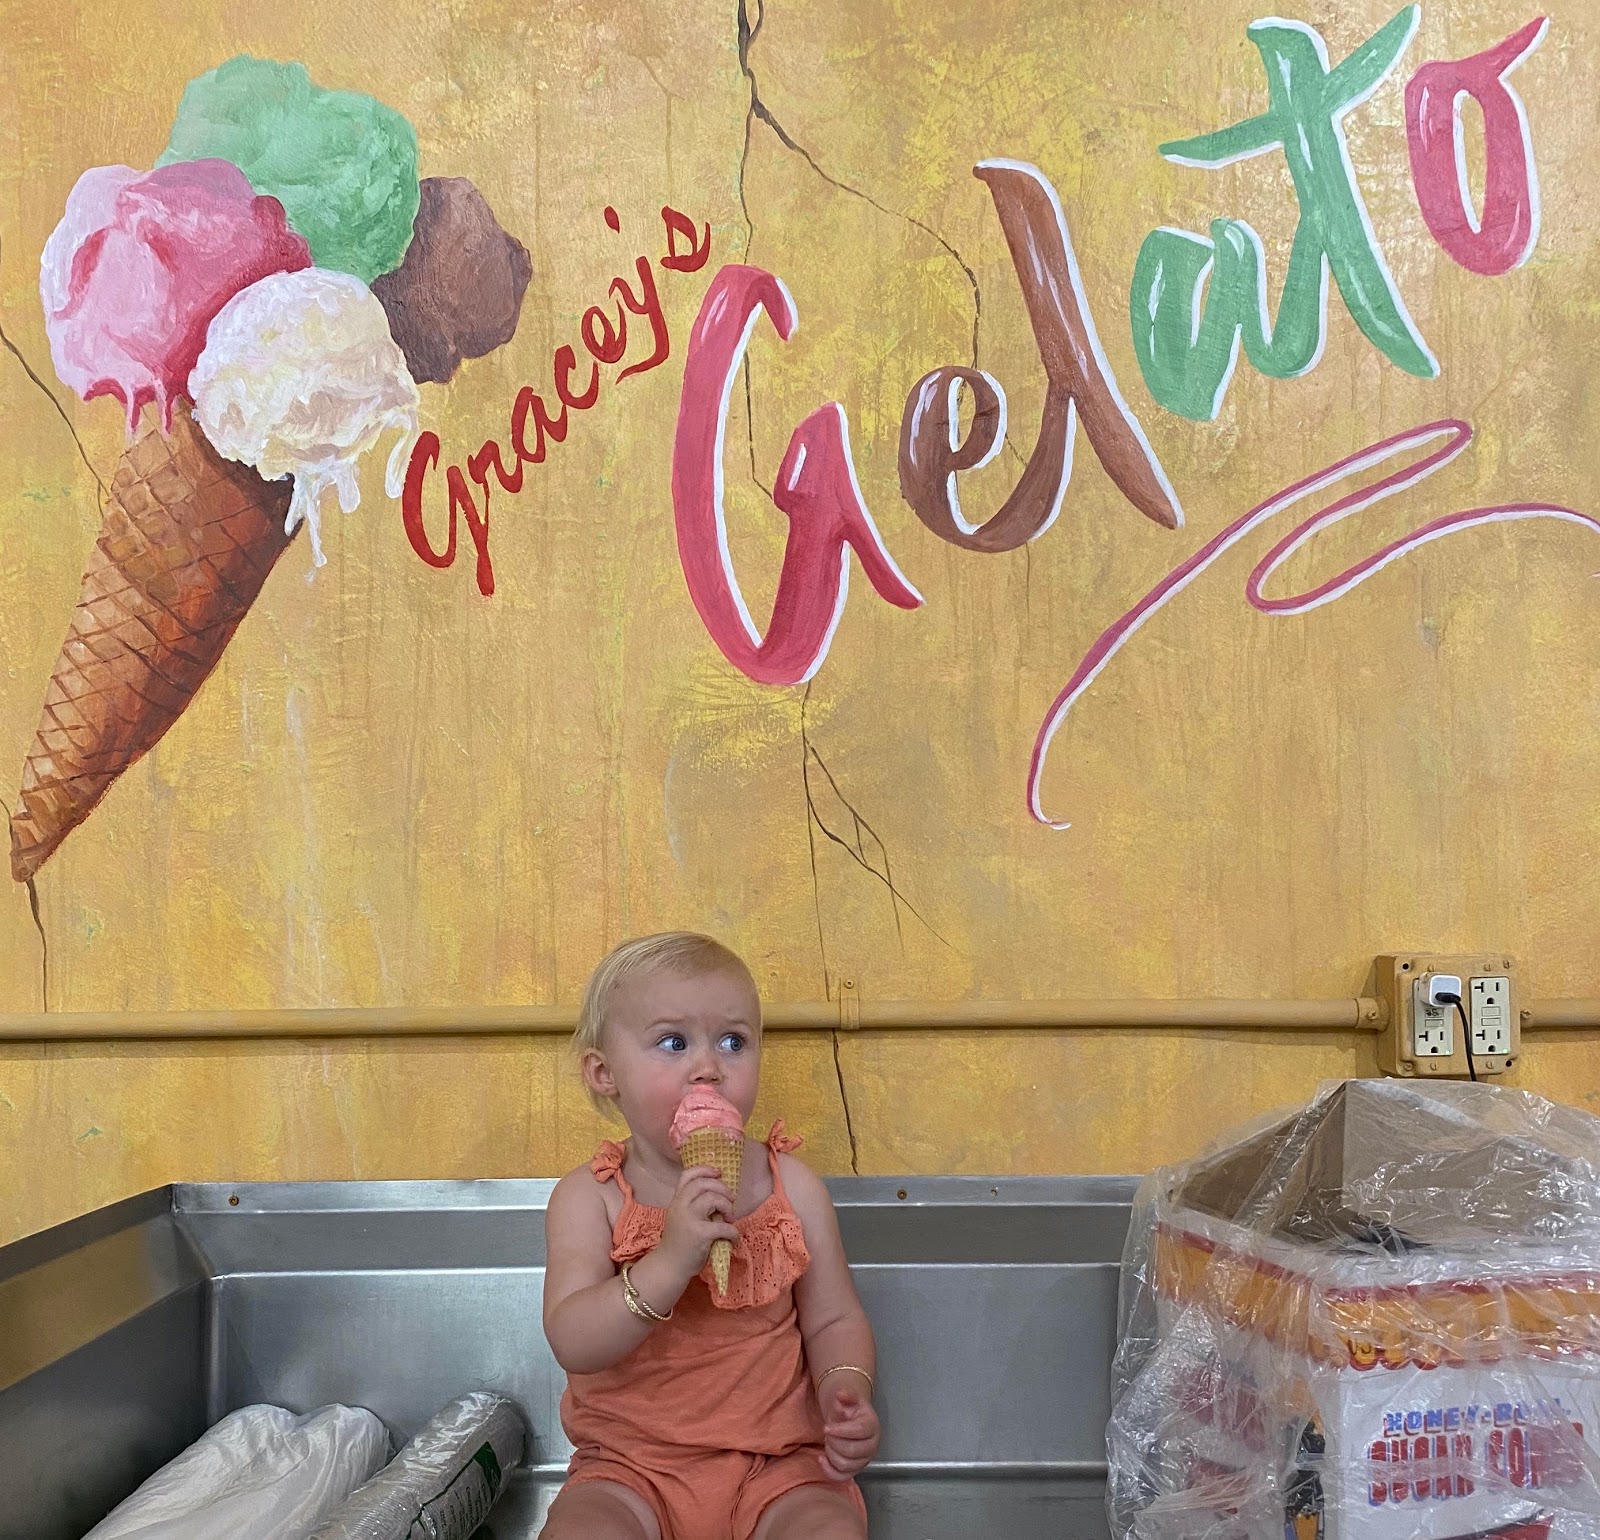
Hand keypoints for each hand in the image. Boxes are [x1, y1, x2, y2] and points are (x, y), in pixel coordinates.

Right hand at [657, 1165, 739, 1282]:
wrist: (669, 1267)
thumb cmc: (678, 1244)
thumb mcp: (680, 1218)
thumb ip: (692, 1206)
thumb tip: (719, 1197)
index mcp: (676, 1201)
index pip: (687, 1176)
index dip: (704, 1170)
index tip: (718, 1172)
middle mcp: (680, 1206)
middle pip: (703, 1184)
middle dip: (722, 1188)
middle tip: (731, 1199)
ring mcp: (689, 1219)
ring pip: (713, 1199)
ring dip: (728, 1206)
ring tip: (730, 1218)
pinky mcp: (700, 1233)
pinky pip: (724, 1226)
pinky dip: (733, 1231)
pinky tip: (733, 1238)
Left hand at [817, 1377, 879, 1480]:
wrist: (852, 1421)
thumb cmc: (850, 1410)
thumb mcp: (849, 1398)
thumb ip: (846, 1395)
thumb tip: (840, 1394)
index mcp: (872, 1426)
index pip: (858, 1432)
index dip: (840, 1431)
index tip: (825, 1428)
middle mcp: (872, 1446)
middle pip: (852, 1451)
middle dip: (834, 1442)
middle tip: (827, 1433)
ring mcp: (865, 1460)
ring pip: (845, 1465)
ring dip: (831, 1454)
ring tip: (828, 1442)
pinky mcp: (856, 1470)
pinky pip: (842, 1477)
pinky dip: (829, 1470)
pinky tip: (821, 1458)